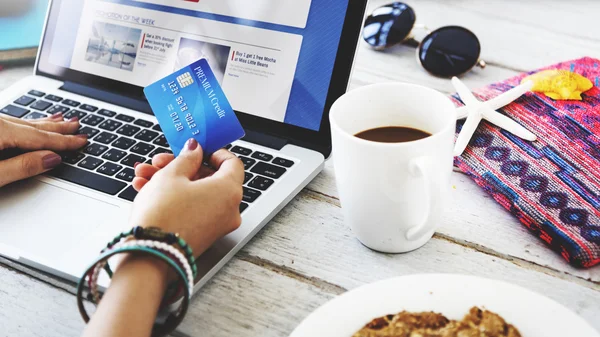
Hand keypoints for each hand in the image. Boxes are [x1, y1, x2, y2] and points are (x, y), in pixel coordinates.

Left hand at [0, 114, 86, 187]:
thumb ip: (22, 167)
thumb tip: (51, 159)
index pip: (40, 137)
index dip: (63, 141)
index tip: (80, 140)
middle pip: (32, 127)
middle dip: (57, 128)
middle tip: (75, 124)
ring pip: (20, 123)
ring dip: (42, 124)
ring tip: (59, 120)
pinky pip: (9, 124)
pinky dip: (24, 125)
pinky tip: (28, 124)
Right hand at [129, 139, 244, 254]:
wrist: (149, 256)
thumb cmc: (162, 215)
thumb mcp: (171, 176)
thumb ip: (186, 158)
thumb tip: (195, 150)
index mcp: (229, 190)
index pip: (232, 163)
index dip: (212, 152)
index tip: (196, 148)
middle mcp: (229, 209)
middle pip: (210, 178)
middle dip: (181, 166)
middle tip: (160, 162)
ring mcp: (217, 225)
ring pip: (196, 194)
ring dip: (171, 182)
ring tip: (144, 176)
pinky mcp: (202, 236)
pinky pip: (192, 209)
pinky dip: (174, 199)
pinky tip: (147, 191)